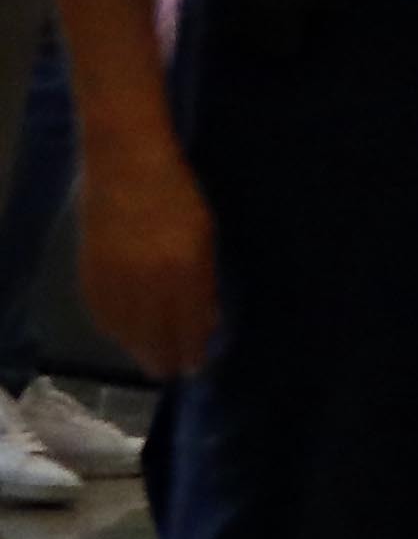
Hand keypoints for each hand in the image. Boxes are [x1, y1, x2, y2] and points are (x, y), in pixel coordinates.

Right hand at [77, 145, 210, 383]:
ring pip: (125, 335)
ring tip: (151, 355)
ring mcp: (114, 283)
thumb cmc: (179, 198)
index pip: (188, 331)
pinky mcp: (88, 278)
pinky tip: (125, 333)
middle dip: (165, 359)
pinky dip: (115, 331)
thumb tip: (207, 323)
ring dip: (139, 348)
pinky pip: (102, 318)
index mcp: (184, 274)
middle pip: (154, 341)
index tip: (195, 367)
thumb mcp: (206, 241)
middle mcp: (147, 286)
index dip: (191, 354)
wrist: (126, 170)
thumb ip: (205, 285)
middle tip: (172, 369)